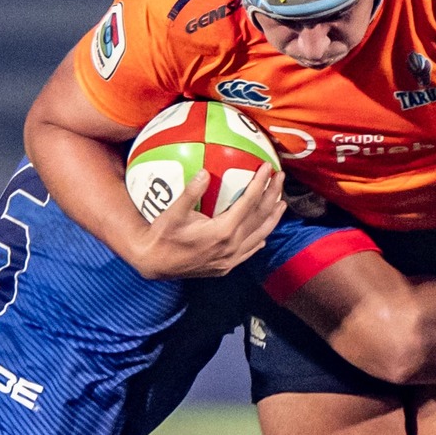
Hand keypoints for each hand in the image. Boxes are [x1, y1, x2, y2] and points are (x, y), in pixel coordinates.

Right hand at [133, 167, 285, 279]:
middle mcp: (231, 246)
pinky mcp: (226, 266)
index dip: (260, 183)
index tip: (267, 167)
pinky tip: (264, 232)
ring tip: (282, 203)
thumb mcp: (172, 213)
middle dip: (273, 195)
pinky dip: (260, 238)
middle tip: (281, 177)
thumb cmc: (161, 235)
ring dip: (273, 218)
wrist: (154, 263)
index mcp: (222, 231)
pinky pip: (250, 251)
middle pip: (260, 217)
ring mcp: (231, 259)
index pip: (249, 203)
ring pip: (260, 235)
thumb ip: (190, 192)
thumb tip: (204, 171)